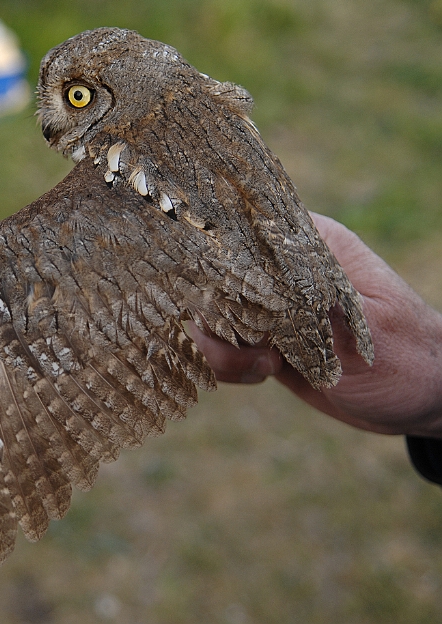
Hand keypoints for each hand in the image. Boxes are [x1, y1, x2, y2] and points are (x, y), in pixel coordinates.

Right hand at [189, 213, 441, 437]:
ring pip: (210, 315)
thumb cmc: (409, 356)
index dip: (215, 259)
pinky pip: (221, 344)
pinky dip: (227, 365)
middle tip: (260, 349)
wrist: (420, 401)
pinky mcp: (263, 337)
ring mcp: (269, 304)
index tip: (219, 297)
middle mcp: (282, 269)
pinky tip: (262, 376)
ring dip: (222, 348)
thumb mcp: (364, 326)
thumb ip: (310, 302)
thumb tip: (254, 284)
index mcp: (311, 244)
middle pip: (213, 276)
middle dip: (216, 318)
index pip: (241, 229)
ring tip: (266, 368)